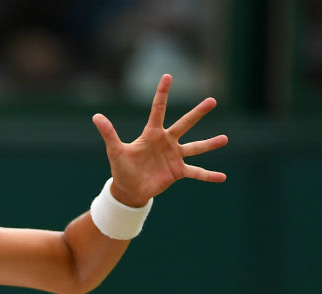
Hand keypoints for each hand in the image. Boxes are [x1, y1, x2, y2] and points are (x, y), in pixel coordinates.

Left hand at [92, 74, 227, 206]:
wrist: (129, 188)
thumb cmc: (122, 168)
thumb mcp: (115, 150)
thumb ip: (109, 133)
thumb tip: (96, 116)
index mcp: (152, 134)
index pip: (158, 109)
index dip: (162, 93)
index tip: (168, 76)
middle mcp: (167, 142)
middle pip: (184, 124)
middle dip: (197, 113)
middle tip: (212, 100)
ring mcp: (174, 156)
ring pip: (195, 147)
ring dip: (210, 144)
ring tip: (225, 139)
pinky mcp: (178, 172)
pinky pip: (196, 172)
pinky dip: (208, 175)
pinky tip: (222, 177)